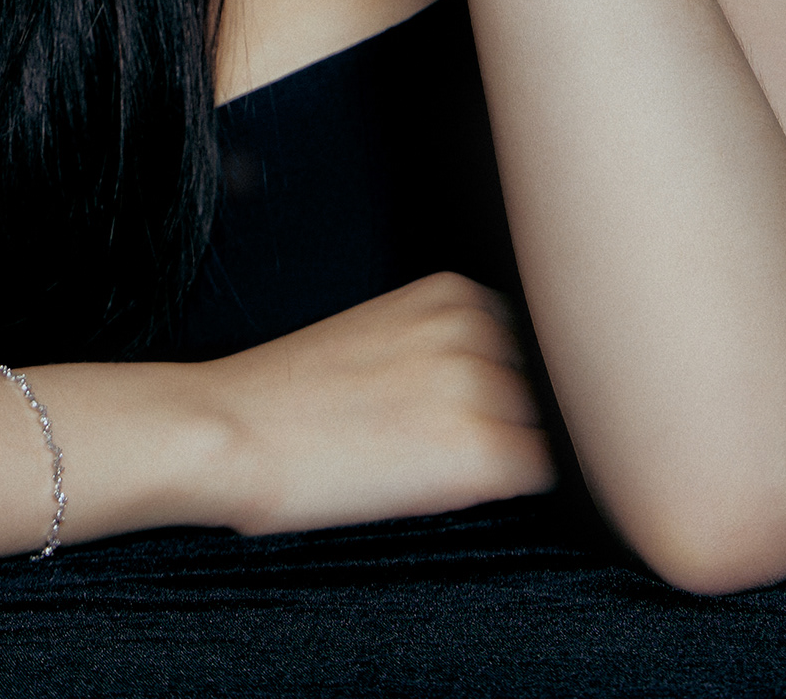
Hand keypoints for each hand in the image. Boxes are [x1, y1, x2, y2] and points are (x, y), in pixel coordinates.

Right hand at [202, 272, 556, 536]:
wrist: (232, 430)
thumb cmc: (291, 395)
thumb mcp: (382, 336)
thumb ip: (450, 343)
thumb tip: (517, 390)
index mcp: (452, 292)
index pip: (535, 342)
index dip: (516, 386)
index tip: (488, 409)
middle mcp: (476, 327)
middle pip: (550, 385)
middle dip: (527, 418)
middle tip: (459, 449)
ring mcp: (481, 386)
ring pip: (553, 432)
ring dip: (524, 455)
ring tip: (449, 469)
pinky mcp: (478, 451)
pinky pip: (546, 479)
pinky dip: (522, 492)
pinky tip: (463, 493)